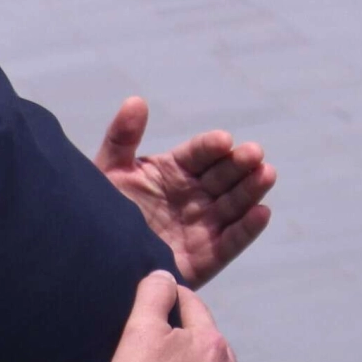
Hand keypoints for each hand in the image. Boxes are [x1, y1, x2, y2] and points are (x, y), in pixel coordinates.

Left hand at [95, 97, 275, 287]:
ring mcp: (202, 225)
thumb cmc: (99, 213)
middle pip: (222, 175)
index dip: (210, 147)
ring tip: (265, 173)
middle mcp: (193, 195)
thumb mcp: (108, 173)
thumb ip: (121, 139)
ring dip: (251, 189)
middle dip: (240, 163)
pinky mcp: (206, 257)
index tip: (222, 140)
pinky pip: (231, 242)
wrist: (95, 261)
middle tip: (253, 153)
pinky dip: (247, 229)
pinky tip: (262, 212)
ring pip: (233, 204)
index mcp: (172, 171)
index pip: (198, 154)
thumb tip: (136, 100)